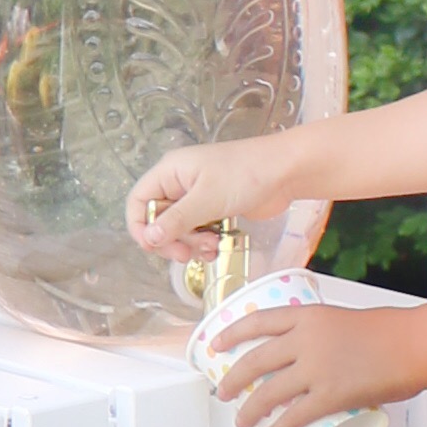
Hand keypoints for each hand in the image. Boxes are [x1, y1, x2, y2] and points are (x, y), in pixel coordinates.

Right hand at [126, 139, 291, 259]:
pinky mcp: (215, 209)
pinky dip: (203, 243)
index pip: (139, 201)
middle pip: (158, 220)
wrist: (287, 172)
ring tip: (211, 246)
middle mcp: (180, 184)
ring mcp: (198, 197)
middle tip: (186, 255)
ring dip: (191, 244)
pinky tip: (216, 247)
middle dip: (171, 240)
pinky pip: (198, 231)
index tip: (154, 246)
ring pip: (179, 230)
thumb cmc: (246, 175)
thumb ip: (176, 220)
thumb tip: (149, 238)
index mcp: (170, 172)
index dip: (140, 225)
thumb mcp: (207, 199)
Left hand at [203, 293, 391, 426]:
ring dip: (248, 411)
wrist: (415, 345)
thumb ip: (325, 338)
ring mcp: (316, 368)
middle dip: (232, 381)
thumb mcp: (345, 321)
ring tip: (242, 421)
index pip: (257, 321)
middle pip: (254, 361)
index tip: (216, 345)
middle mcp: (305, 340)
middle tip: (223, 393)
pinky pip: (294, 417)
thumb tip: (314, 362)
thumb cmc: (390, 333)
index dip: (231, 334)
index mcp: (307, 316)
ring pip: (267, 393)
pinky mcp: (330, 395)